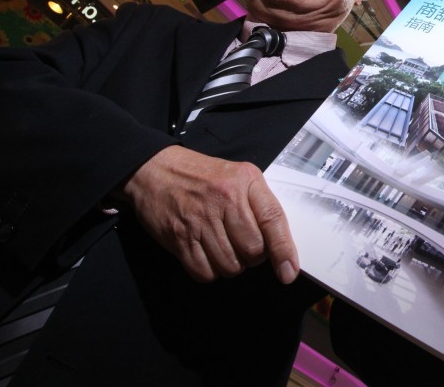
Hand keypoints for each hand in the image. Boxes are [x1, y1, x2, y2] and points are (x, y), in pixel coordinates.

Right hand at [117, 145, 298, 283]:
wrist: (155, 170)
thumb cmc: (203, 176)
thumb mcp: (239, 176)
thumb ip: (260, 204)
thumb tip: (279, 246)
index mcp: (245, 181)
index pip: (273, 219)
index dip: (284, 250)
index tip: (288, 272)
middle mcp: (224, 199)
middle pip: (253, 250)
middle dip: (252, 256)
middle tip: (242, 244)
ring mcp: (200, 220)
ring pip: (230, 266)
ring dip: (231, 265)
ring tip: (223, 246)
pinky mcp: (179, 238)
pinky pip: (204, 272)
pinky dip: (209, 271)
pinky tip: (206, 253)